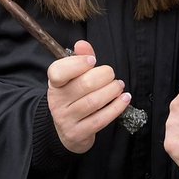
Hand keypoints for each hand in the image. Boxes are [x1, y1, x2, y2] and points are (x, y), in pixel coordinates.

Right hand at [46, 39, 129, 153]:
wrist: (67, 130)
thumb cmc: (74, 97)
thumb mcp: (73, 77)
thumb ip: (80, 59)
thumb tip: (82, 44)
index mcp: (54, 84)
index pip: (58, 72)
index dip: (77, 64)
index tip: (93, 60)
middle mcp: (57, 101)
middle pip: (84, 85)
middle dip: (104, 76)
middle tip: (111, 75)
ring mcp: (66, 119)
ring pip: (93, 102)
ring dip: (112, 91)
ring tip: (118, 86)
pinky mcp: (78, 133)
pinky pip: (100, 119)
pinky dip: (116, 107)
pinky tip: (124, 99)